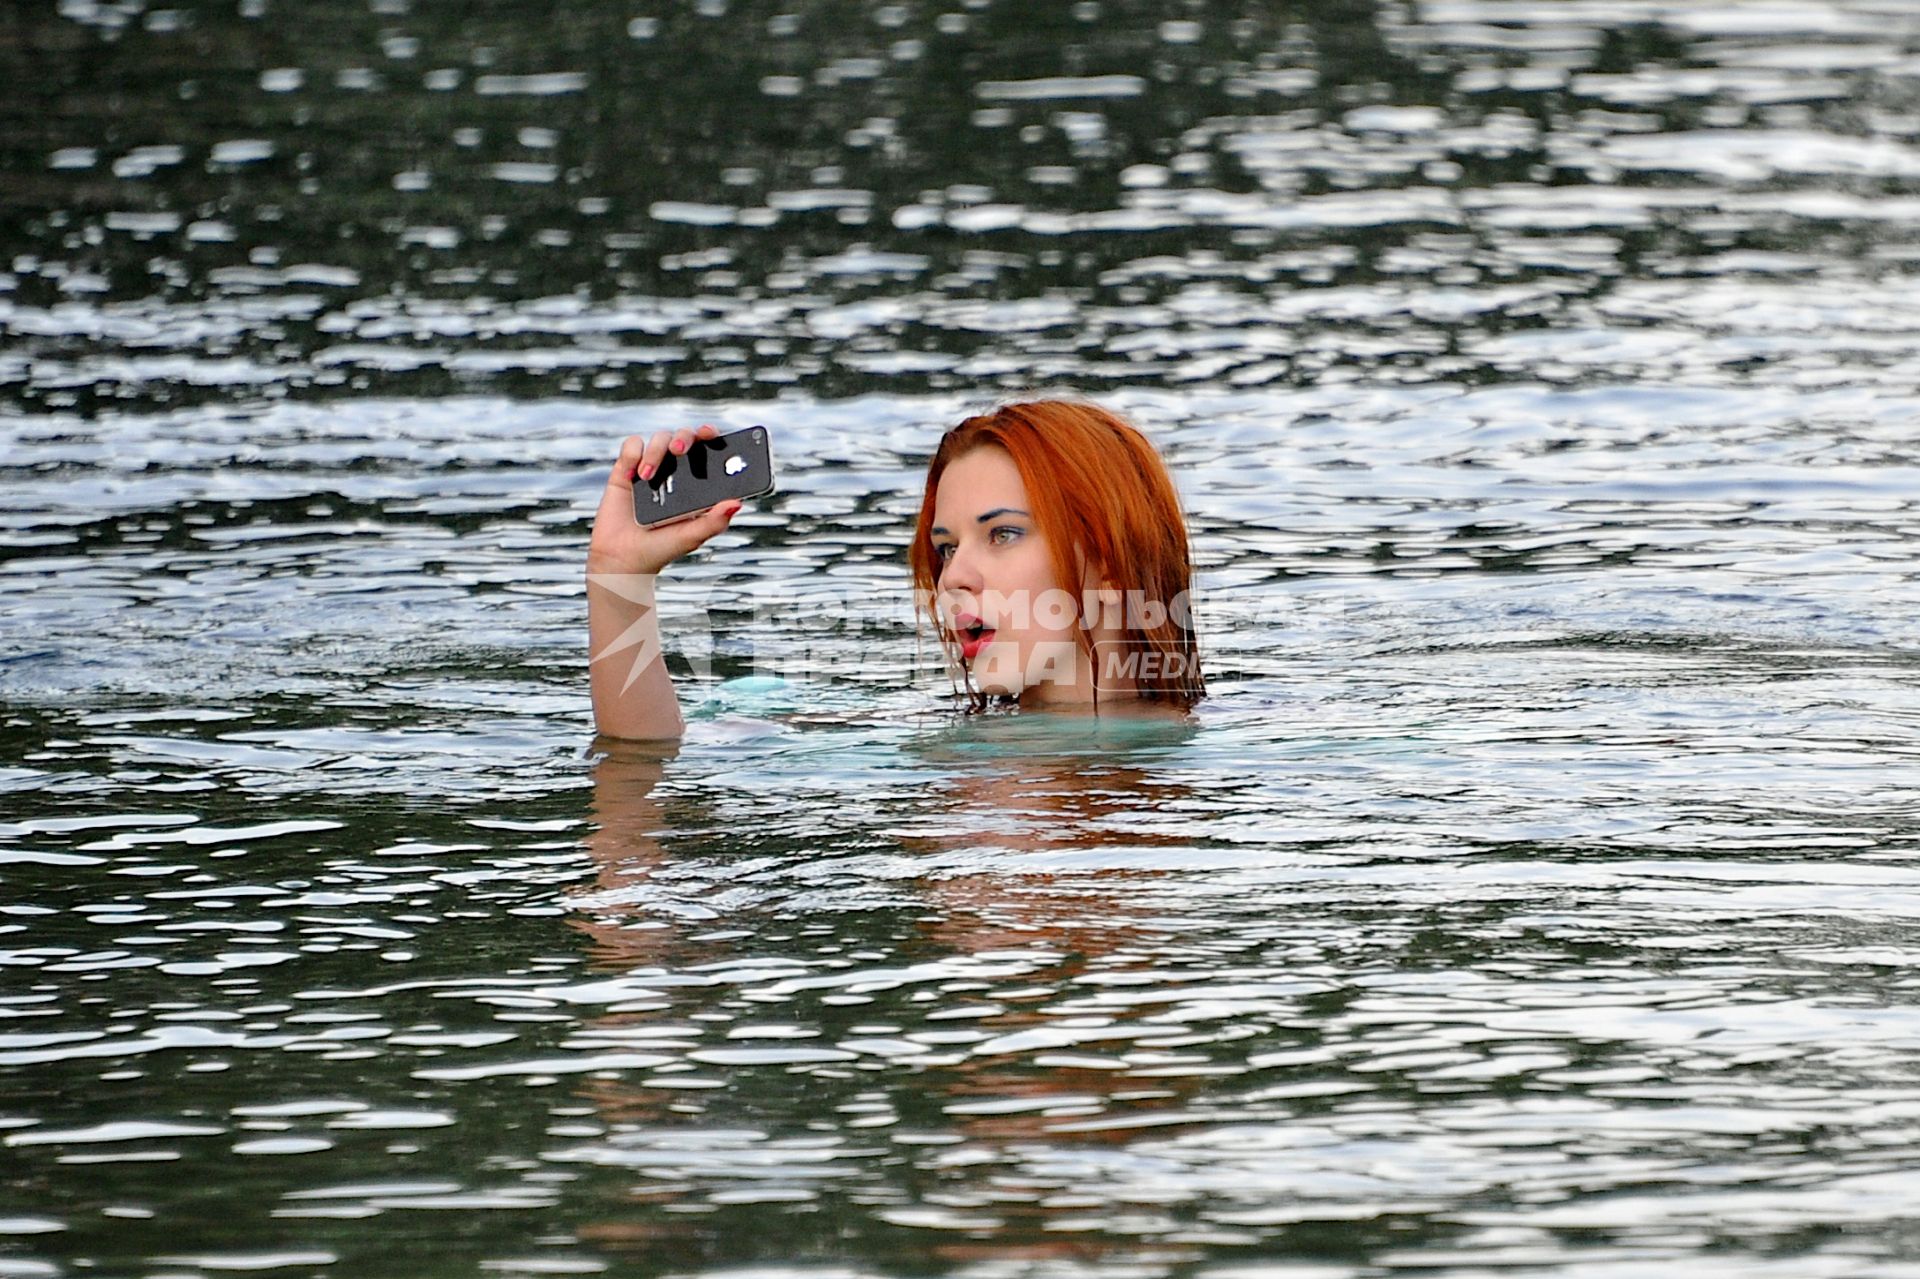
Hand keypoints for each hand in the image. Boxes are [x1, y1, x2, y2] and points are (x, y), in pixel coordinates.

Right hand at [586, 425, 746, 576]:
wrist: (622, 558)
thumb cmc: (661, 548)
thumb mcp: (691, 537)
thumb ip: (714, 521)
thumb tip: (738, 503)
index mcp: (698, 482)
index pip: (709, 449)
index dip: (712, 436)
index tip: (712, 434)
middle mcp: (677, 470)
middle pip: (686, 436)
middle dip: (685, 436)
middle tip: (680, 449)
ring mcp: (652, 467)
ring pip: (659, 438)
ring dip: (655, 451)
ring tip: (648, 476)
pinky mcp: (627, 469)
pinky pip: (632, 445)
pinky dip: (633, 453)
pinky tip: (632, 475)